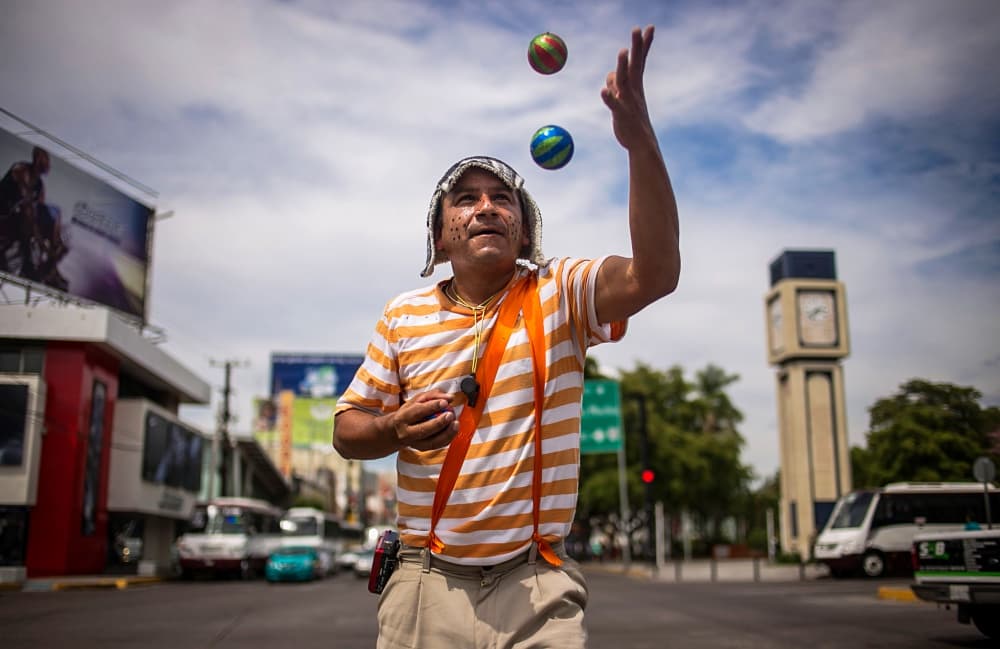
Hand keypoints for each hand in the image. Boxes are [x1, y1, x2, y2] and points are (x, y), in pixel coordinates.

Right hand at [392, 389, 457, 451]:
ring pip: (432, 442)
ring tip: (456, 424)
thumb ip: (432, 396)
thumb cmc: (408, 413)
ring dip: (447, 434)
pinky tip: (453, 430)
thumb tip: (449, 397)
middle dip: (439, 423)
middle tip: (450, 414)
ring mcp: (414, 443)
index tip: (444, 402)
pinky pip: (437, 446)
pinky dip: (447, 438)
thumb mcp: (415, 400)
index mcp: (403, 418)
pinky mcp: (421, 449)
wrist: (396, 431)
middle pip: (423, 430)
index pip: (417, 412)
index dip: (432, 406)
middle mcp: (406, 433)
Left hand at [601, 26, 656, 152]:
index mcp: (635, 85)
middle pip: (634, 64)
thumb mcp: (624, 99)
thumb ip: (617, 84)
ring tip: (623, 52)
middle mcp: (633, 90)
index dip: (644, 44)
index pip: (640, 60)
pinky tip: (604, 92)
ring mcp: (628, 102)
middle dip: (636, 47)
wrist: (640, 143)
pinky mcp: (621, 115)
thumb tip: (611, 74)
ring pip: (624, 81)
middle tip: (637, 29)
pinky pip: (614, 105)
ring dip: (623, 67)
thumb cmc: (632, 119)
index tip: (650, 27)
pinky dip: (610, 98)